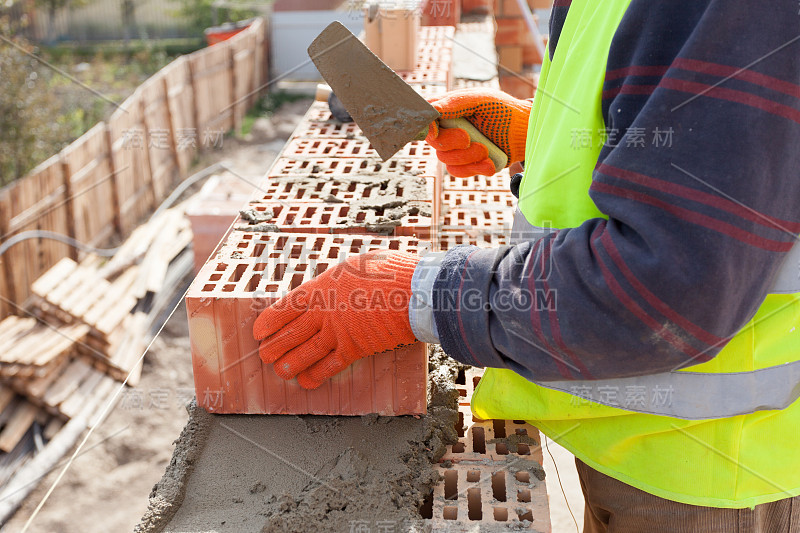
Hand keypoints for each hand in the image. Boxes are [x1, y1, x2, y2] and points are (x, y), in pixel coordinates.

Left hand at [253, 251, 419, 388]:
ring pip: (306, 353)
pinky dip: (317, 375)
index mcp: (321, 288)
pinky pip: (331, 365)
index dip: (269, 323)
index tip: (260, 332)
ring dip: (290, 364)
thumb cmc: (390, 271)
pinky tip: (307, 382)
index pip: (284, 308)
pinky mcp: (356, 348)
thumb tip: (333, 285)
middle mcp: (324, 312)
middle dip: (275, 347)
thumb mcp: (356, 265)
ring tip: (280, 372)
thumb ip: (339, 281)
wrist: (413, 290)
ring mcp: (339, 332)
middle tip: (265, 356)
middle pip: (290, 334)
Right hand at [426, 88, 531, 176]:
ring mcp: (457, 148)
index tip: (435, 131)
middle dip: (450, 142)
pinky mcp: (467, 164)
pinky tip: (490, 163)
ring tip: (486, 149)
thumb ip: (455, 103)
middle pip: (434, 142)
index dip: (426, 127)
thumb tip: (432, 109)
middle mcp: (449, 129)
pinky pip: (458, 172)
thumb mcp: (480, 99)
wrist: (524, 132)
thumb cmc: (503, 110)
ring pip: (446, 160)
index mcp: (448, 110)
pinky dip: (475, 168)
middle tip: (468, 138)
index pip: (426, 119)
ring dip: (467, 157)